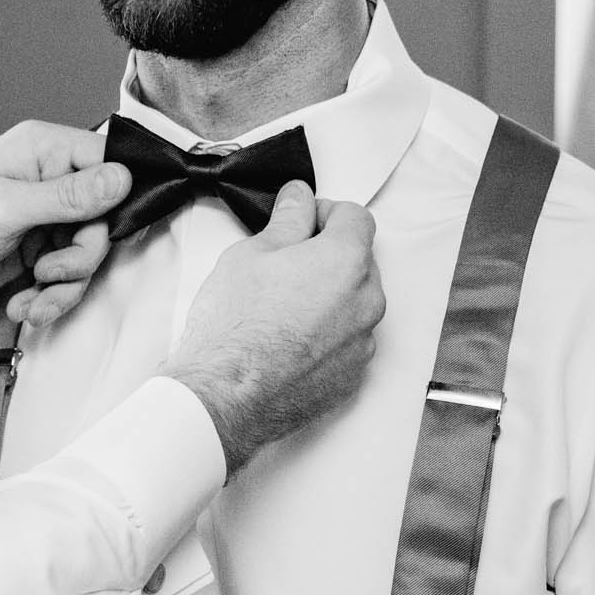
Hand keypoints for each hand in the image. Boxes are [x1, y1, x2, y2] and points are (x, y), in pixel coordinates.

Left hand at [0, 122, 131, 327]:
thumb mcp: (6, 209)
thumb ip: (68, 197)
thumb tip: (121, 178)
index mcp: (43, 150)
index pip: (108, 163)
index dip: (115, 201)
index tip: (101, 232)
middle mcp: (48, 180)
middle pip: (102, 219)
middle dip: (81, 258)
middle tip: (52, 274)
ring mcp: (43, 217)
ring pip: (84, 254)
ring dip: (63, 286)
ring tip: (34, 301)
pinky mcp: (35, 248)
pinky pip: (64, 276)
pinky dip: (48, 296)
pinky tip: (23, 304)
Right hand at [161, 181, 384, 473]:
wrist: (227, 396)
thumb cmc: (235, 326)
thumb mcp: (252, 253)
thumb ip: (288, 220)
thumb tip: (300, 198)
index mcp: (346, 261)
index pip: (356, 218)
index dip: (325, 213)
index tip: (301, 221)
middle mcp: (366, 302)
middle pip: (359, 261)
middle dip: (327, 256)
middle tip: (283, 265)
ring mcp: (363, 344)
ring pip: (354, 304)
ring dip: (329, 297)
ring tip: (282, 308)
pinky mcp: (352, 377)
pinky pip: (347, 342)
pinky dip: (326, 335)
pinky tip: (288, 340)